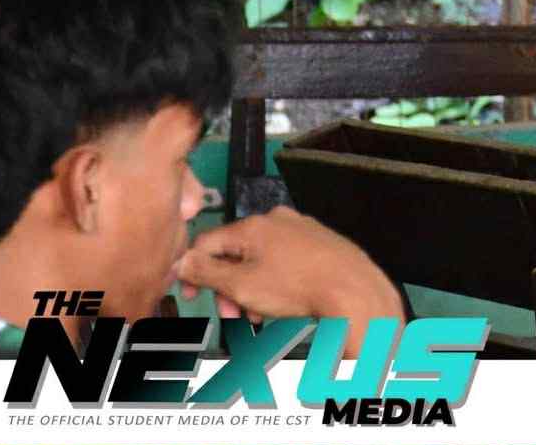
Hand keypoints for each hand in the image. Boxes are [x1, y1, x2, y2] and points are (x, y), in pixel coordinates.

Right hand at [174, 207, 401, 354]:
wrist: (352, 291)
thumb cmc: (302, 287)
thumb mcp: (241, 285)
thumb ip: (206, 272)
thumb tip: (182, 261)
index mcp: (253, 226)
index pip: (207, 242)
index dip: (192, 271)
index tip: (191, 294)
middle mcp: (277, 221)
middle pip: (234, 254)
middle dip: (227, 287)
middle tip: (232, 314)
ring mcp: (300, 230)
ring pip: (259, 261)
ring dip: (250, 290)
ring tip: (258, 315)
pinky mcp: (318, 243)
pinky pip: (284, 262)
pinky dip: (274, 283)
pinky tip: (279, 306)